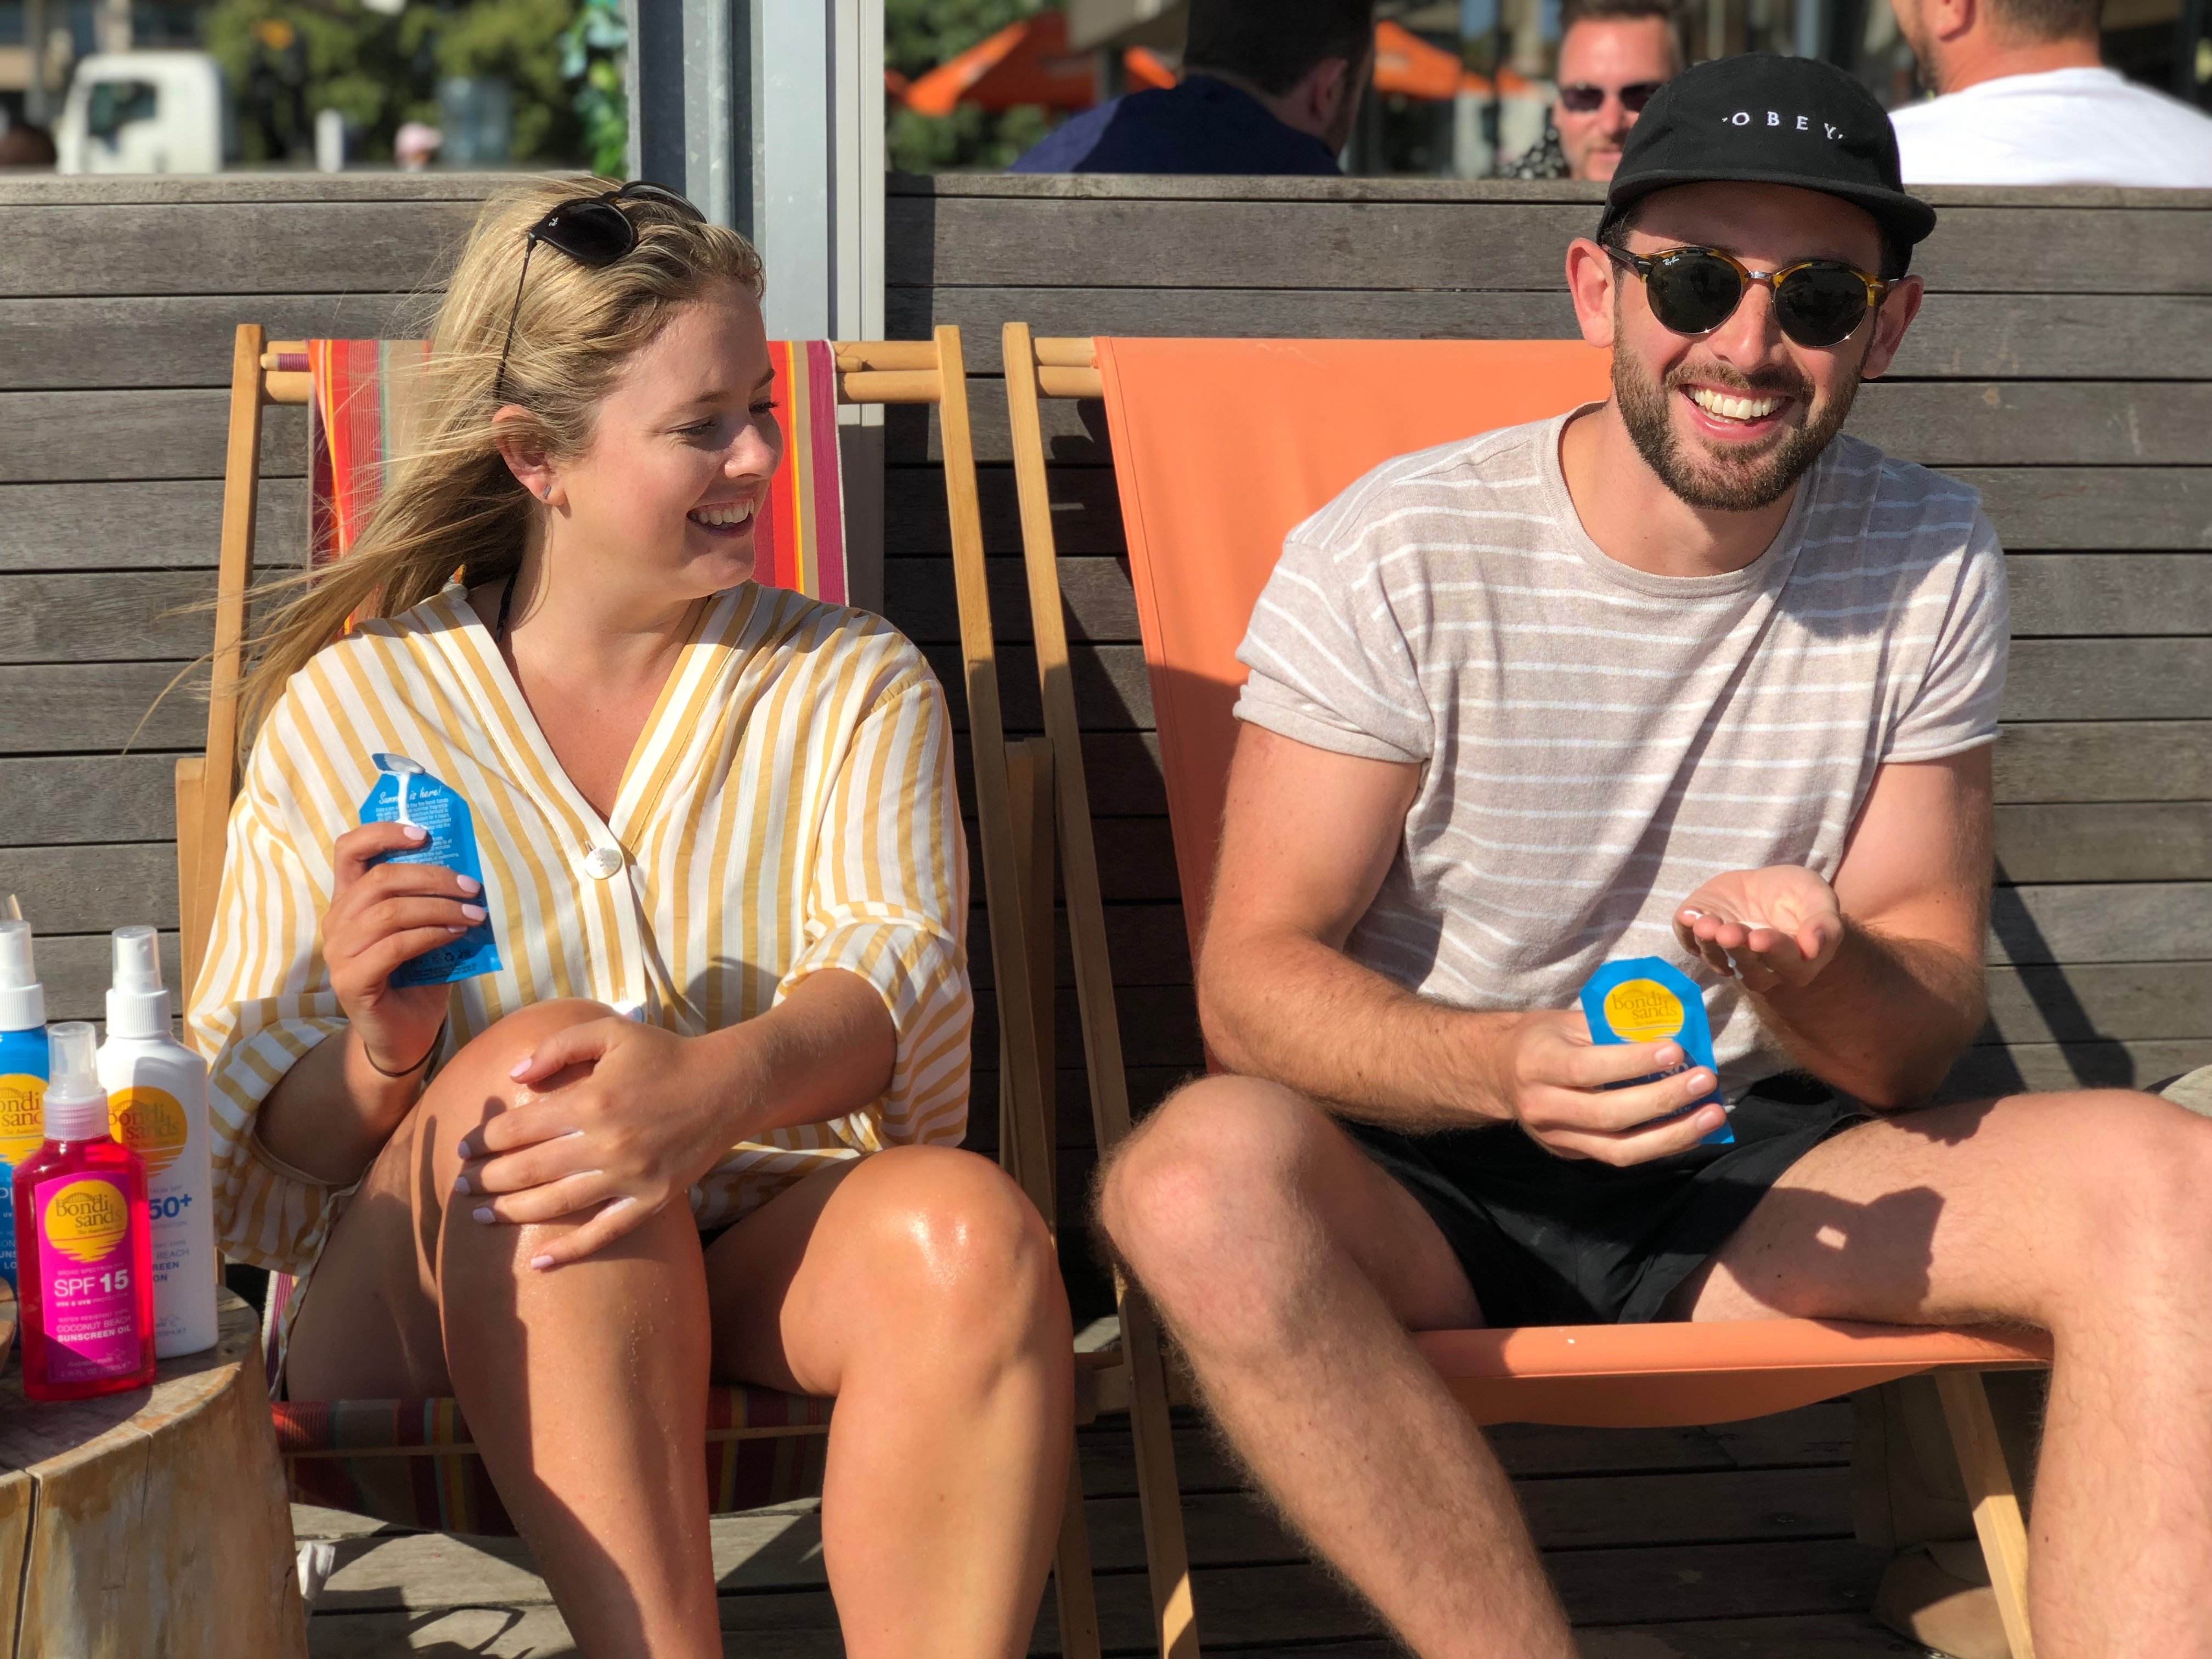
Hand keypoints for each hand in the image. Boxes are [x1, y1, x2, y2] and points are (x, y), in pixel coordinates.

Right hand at [325, 822, 482, 1075]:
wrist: (404, 1037)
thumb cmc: (417, 980)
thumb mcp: (426, 932)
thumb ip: (432, 903)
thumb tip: (468, 875)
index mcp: (349, 903)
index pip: (349, 851)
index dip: (382, 833)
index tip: (423, 833)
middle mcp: (337, 923)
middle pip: (380, 879)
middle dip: (432, 876)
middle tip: (472, 886)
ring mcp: (339, 953)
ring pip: (389, 911)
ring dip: (439, 907)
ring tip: (474, 912)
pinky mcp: (351, 980)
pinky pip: (395, 945)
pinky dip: (432, 934)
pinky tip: (457, 933)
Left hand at [457, 1019, 744, 1266]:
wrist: (729, 1086)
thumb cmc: (666, 1056)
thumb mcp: (611, 1034)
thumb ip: (558, 1047)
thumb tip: (514, 1075)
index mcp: (591, 1101)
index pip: (517, 1129)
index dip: (482, 1140)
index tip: (463, 1148)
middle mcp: (606, 1144)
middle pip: (527, 1170)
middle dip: (485, 1179)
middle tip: (460, 1186)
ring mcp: (629, 1177)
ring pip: (555, 1205)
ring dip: (510, 1213)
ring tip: (481, 1216)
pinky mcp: (651, 1201)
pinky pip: (604, 1234)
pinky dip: (570, 1252)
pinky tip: (539, 1264)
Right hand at [1481, 1009, 1726, 1164]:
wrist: (1500, 1075)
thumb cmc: (1542, 1039)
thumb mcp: (1567, 1022)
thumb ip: (1611, 1028)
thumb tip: (1670, 1030)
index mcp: (1538, 1064)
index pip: (1589, 1068)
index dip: (1634, 1062)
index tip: (1676, 1051)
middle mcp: (1543, 1106)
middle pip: (1609, 1113)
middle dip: (1664, 1099)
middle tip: (1705, 1081)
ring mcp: (1557, 1137)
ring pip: (1620, 1149)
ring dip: (1673, 1134)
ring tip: (1713, 1115)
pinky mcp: (1572, 1154)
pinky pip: (1621, 1156)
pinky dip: (1661, 1145)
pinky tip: (1691, 1130)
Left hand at [1673, 866, 1843, 994]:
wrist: (1764, 885)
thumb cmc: (1796, 895)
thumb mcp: (1818, 897)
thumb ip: (1824, 923)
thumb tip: (1813, 949)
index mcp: (1796, 962)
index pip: (1788, 965)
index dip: (1774, 951)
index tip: (1760, 937)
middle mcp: (1760, 968)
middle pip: (1750, 970)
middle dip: (1739, 949)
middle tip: (1731, 932)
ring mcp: (1727, 955)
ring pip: (1718, 959)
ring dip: (1711, 943)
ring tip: (1708, 924)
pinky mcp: (1701, 939)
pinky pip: (1689, 941)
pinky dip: (1686, 930)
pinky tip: (1688, 915)